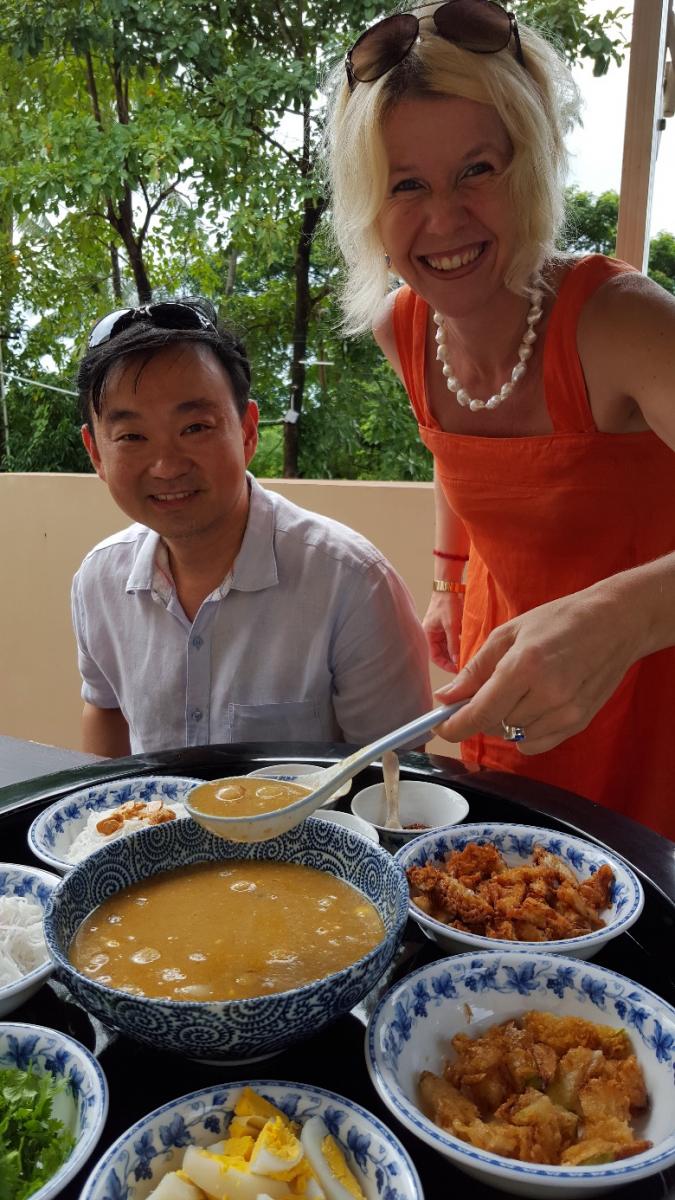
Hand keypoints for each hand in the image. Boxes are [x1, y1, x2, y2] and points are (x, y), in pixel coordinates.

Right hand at [422, 589, 463, 672]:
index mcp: (428, 635)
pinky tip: (468, 647)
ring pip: (449, 648)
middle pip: (442, 654)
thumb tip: (456, 660)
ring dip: (457, 652)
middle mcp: (433, 635)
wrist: (450, 586)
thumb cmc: (447, 603)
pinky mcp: (449, 627)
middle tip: (464, 664)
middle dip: (452, 660)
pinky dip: (460, 644)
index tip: (457, 669)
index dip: (446, 664)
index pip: (435, 657)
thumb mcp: (451, 625)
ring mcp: (441, 631)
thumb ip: (453, 644)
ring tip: (467, 656)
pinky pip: (454, 640)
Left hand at [431, 582, 643, 753]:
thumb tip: (445, 698)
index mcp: (524, 666)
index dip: (453, 727)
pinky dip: (525, 732)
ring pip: (514, 736)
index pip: (479, 713)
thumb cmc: (558, 621)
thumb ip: (475, 670)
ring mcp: (566, 712)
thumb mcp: (509, 634)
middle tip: (491, 688)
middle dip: (483, 712)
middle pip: (495, 726)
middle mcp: (547, 694)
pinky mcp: (579, 722)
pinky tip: (535, 705)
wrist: (615, 622)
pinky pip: (536, 744)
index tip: (439, 727)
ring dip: (506, 721)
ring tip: (522, 689)